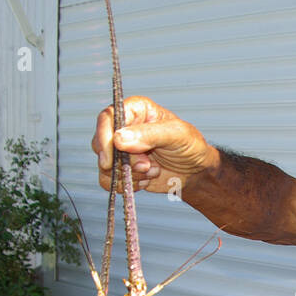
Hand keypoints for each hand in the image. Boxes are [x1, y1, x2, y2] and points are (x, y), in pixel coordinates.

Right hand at [91, 96, 217, 195]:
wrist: (195, 171)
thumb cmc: (189, 146)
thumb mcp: (176, 134)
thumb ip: (149, 134)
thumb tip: (118, 138)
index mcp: (136, 110)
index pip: (108, 117)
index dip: (104, 137)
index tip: (110, 157)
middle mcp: (124, 128)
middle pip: (101, 144)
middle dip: (121, 161)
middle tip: (145, 166)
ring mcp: (120, 150)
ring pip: (104, 166)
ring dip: (128, 174)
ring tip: (152, 170)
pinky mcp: (122, 169)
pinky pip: (109, 181)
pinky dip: (127, 185)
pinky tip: (146, 180)